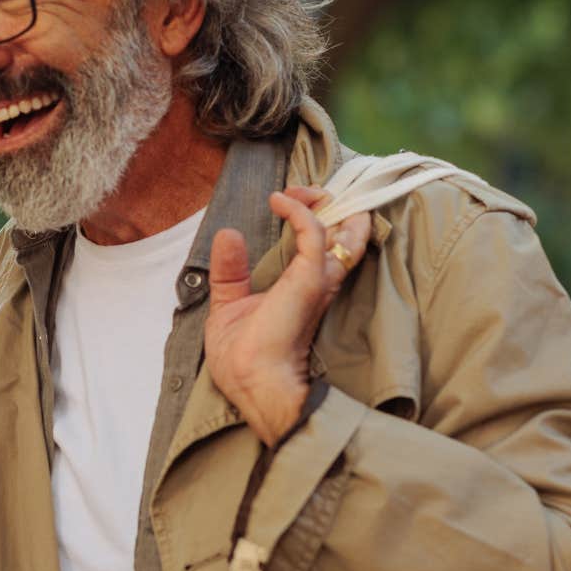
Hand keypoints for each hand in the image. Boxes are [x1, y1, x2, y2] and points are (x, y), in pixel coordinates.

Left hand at [206, 189, 369, 445]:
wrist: (251, 380)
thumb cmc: (242, 357)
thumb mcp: (228, 304)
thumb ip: (231, 271)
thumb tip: (228, 234)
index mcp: (304, 292)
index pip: (325, 251)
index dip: (313, 220)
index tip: (286, 201)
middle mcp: (318, 284)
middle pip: (342, 237)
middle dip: (328, 206)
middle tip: (309, 191)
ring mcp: (317, 281)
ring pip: (340, 232)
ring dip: (319, 203)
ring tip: (298, 190)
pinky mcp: (309, 279)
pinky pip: (313, 232)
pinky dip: (298, 210)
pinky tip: (279, 201)